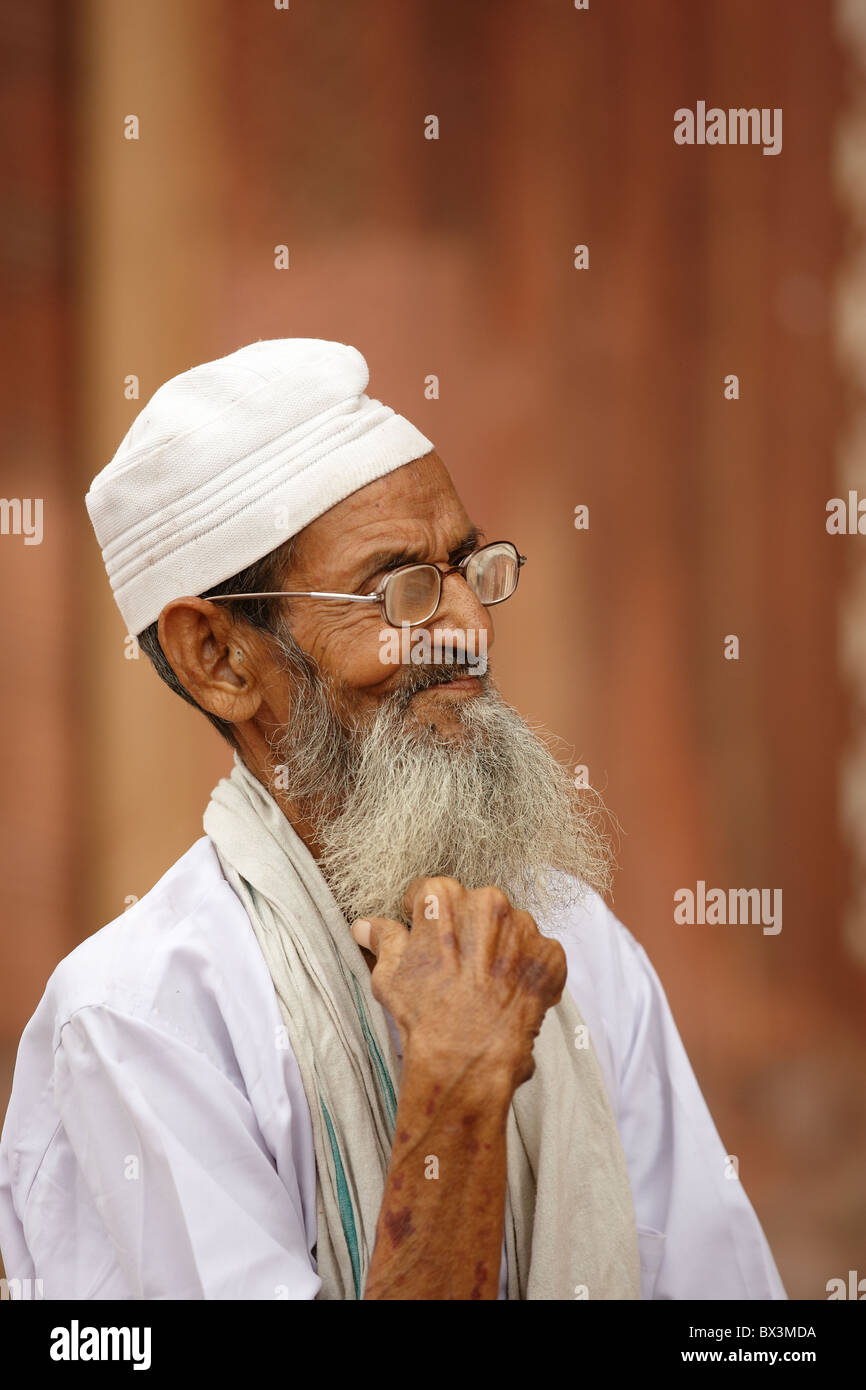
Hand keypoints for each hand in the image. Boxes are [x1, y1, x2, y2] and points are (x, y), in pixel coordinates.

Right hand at [351, 877, 566, 1094]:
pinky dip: (526, 971)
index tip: (425, 938)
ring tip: (485, 984)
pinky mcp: (549, 955)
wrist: (467, 1057)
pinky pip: (536, 955)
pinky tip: (509, 994)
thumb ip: (384, 940)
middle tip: (457, 967)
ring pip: (509, 929)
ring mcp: (524, 927)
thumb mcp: (390, 975)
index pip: (431, 893)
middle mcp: (488, 902)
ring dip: (499, 948)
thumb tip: (365, 925)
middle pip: (474, 908)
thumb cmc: (424, 1015)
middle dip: (466, 931)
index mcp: (444, 898)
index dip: (424, 916)